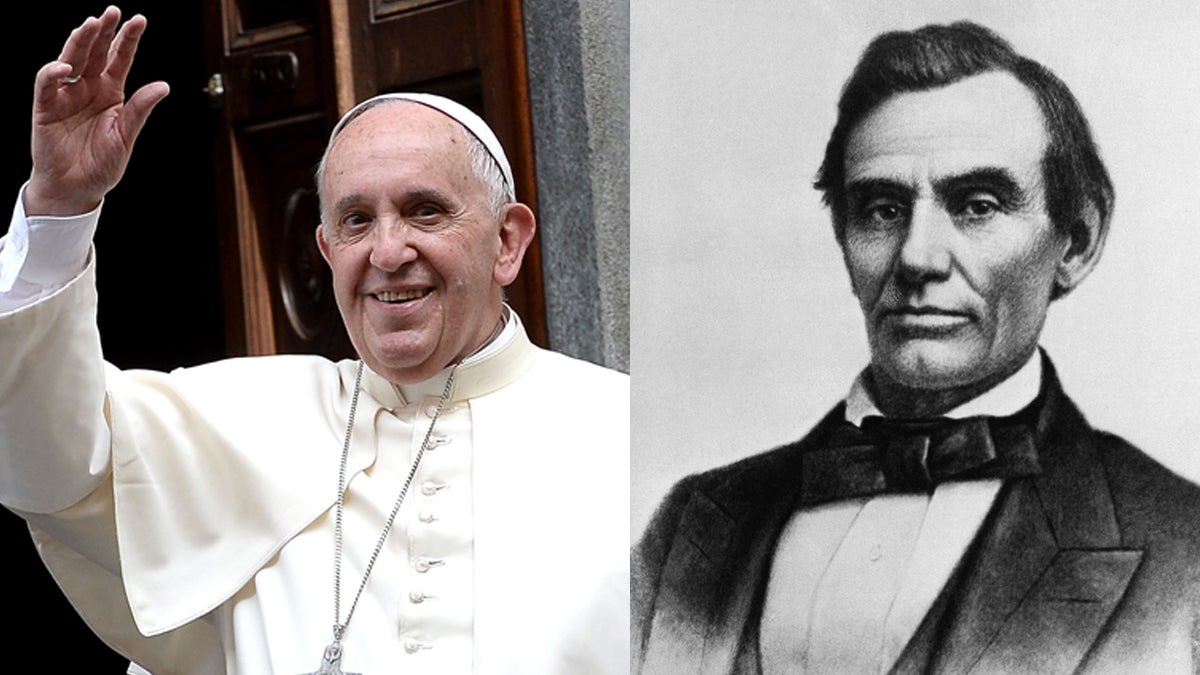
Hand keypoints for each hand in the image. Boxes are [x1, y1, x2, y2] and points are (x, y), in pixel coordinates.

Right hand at [25, 6, 169, 216]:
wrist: (77, 188)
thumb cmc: (102, 163)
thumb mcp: (127, 135)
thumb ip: (141, 109)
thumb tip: (163, 85)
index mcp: (111, 92)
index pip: (120, 59)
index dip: (128, 40)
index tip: (139, 20)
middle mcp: (88, 88)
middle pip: (95, 52)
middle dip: (103, 31)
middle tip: (112, 11)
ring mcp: (66, 96)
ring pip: (71, 60)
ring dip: (79, 42)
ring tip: (90, 24)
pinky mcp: (45, 108)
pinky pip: (47, 85)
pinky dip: (53, 74)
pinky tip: (65, 66)